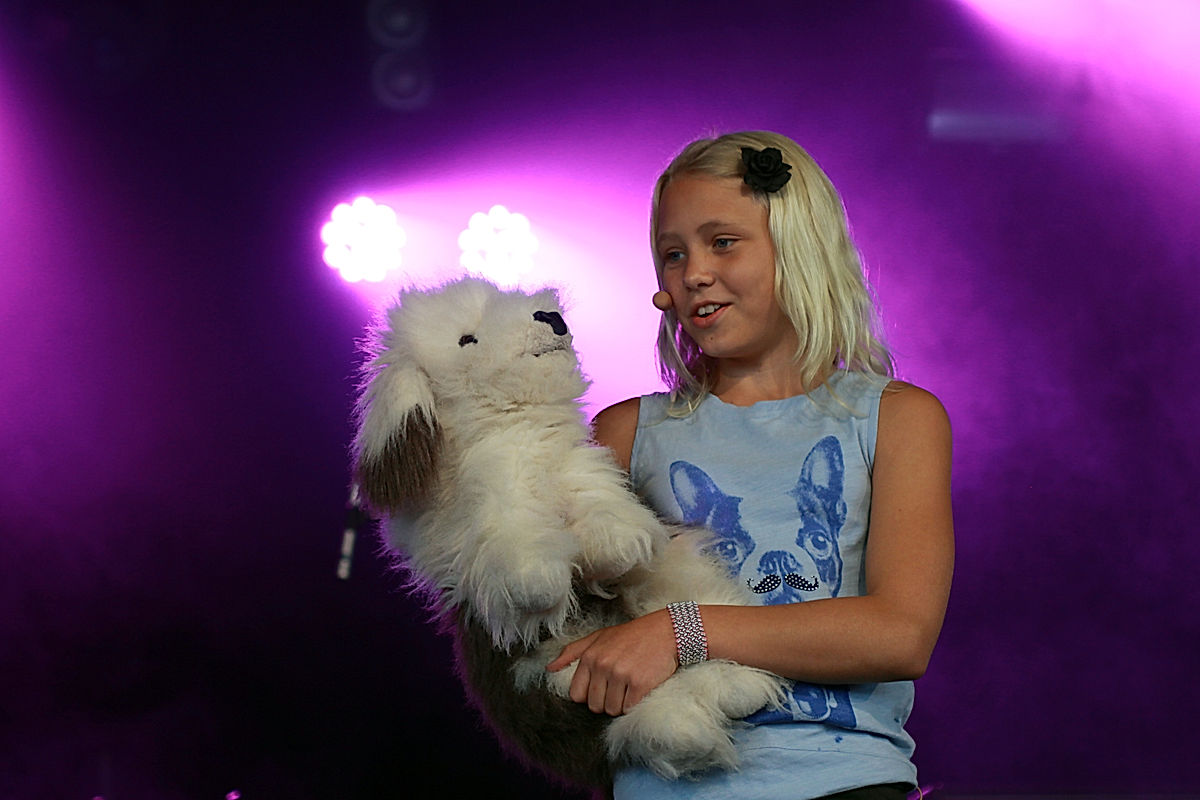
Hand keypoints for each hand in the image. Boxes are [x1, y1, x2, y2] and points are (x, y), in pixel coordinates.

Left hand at [546, 609, 677, 715]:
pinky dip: (634, 703)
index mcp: (589, 656)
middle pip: (594, 705)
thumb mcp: (599, 636)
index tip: (602, 687)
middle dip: (606, 700)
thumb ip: (572, 652)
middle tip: (619, 685)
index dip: (589, 695)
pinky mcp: (639, 684)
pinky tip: (640, 688)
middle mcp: (602, 665)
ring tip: (630, 685)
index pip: (576, 694)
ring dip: (621, 704)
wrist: (666, 631)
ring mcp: (621, 675)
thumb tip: (549, 668)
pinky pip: (629, 708)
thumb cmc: (632, 635)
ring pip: (612, 710)